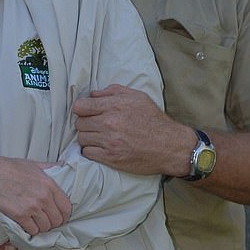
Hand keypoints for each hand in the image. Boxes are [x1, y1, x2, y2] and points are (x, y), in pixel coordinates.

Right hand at [0, 155, 71, 234]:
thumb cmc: (9, 168)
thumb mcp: (34, 164)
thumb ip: (50, 168)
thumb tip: (63, 167)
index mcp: (49, 184)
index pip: (66, 207)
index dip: (64, 215)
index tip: (60, 217)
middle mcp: (43, 197)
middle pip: (57, 220)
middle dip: (53, 223)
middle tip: (46, 221)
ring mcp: (32, 207)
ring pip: (45, 227)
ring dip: (41, 227)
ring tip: (35, 223)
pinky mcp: (20, 215)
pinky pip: (32, 230)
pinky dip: (30, 230)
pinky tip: (26, 224)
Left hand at [73, 84, 193, 176]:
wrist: (170, 146)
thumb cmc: (153, 120)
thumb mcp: (138, 97)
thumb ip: (113, 91)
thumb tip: (93, 94)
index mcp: (115, 105)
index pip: (81, 106)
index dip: (82, 109)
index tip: (87, 112)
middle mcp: (110, 123)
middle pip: (79, 123)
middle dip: (86, 123)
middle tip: (96, 125)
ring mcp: (110, 142)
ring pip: (81, 138)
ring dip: (88, 137)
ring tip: (99, 136)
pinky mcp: (111, 158)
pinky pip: (87, 152)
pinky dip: (91, 150)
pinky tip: (101, 147)